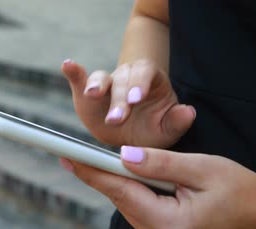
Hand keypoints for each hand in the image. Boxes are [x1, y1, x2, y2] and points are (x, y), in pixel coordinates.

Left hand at [60, 147, 255, 228]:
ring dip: (125, 184)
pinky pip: (144, 215)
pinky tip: (137, 179)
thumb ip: (159, 163)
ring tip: (113, 161)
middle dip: (106, 175)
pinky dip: (139, 195)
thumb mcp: (201, 167)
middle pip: (124, 202)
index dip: (93, 173)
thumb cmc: (241, 188)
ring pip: (133, 208)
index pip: (122, 193)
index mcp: (172, 226)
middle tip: (80, 153)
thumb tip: (122, 156)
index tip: (67, 158)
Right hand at [61, 59, 195, 147]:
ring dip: (96, 85)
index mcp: (150, 81)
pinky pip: (79, 79)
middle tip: (116, 118)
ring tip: (91, 95)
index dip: (140, 84)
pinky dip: (72, 72)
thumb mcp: (167, 130)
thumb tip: (188, 112)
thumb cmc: (152, 129)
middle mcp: (127, 77)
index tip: (136, 99)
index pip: (146, 74)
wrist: (130, 136)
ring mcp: (106, 83)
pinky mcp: (85, 93)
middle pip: (122, 79)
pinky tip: (67, 65)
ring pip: (101, 77)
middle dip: (119, 98)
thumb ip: (177, 121)